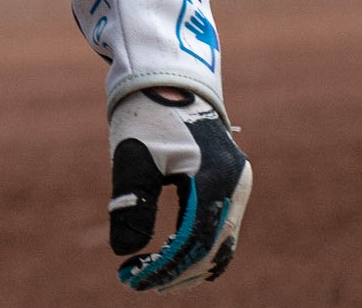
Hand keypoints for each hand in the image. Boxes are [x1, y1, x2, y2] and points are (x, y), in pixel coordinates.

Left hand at [108, 87, 250, 291]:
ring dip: (190, 264)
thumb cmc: (146, 113)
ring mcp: (238, 186)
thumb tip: (122, 253)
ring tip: (153, 277)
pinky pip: (221, 227)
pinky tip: (174, 260)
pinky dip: (200, 247)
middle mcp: (235, 185)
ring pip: (220, 242)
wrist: (169, 78)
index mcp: (214, 177)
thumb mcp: (133, 156)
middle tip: (140, 284)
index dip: (165, 267)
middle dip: (177, 272)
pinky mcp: (232, 184)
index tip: (133, 280)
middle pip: (212, 248)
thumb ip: (132, 203)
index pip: (193, 241)